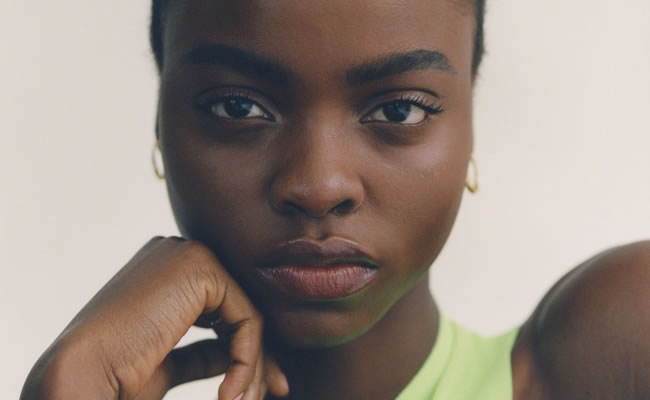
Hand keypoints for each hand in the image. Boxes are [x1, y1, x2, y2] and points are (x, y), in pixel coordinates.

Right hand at [21, 237, 288, 399]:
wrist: (81, 376)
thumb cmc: (113, 376)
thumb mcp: (168, 362)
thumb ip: (203, 352)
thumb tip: (236, 358)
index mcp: (163, 272)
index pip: (220, 310)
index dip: (242, 350)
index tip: (254, 390)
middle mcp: (176, 254)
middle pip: (238, 309)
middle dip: (257, 358)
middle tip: (274, 393)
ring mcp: (187, 254)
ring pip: (247, 315)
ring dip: (252, 366)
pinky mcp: (200, 266)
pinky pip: (246, 319)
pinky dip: (247, 360)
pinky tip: (229, 394)